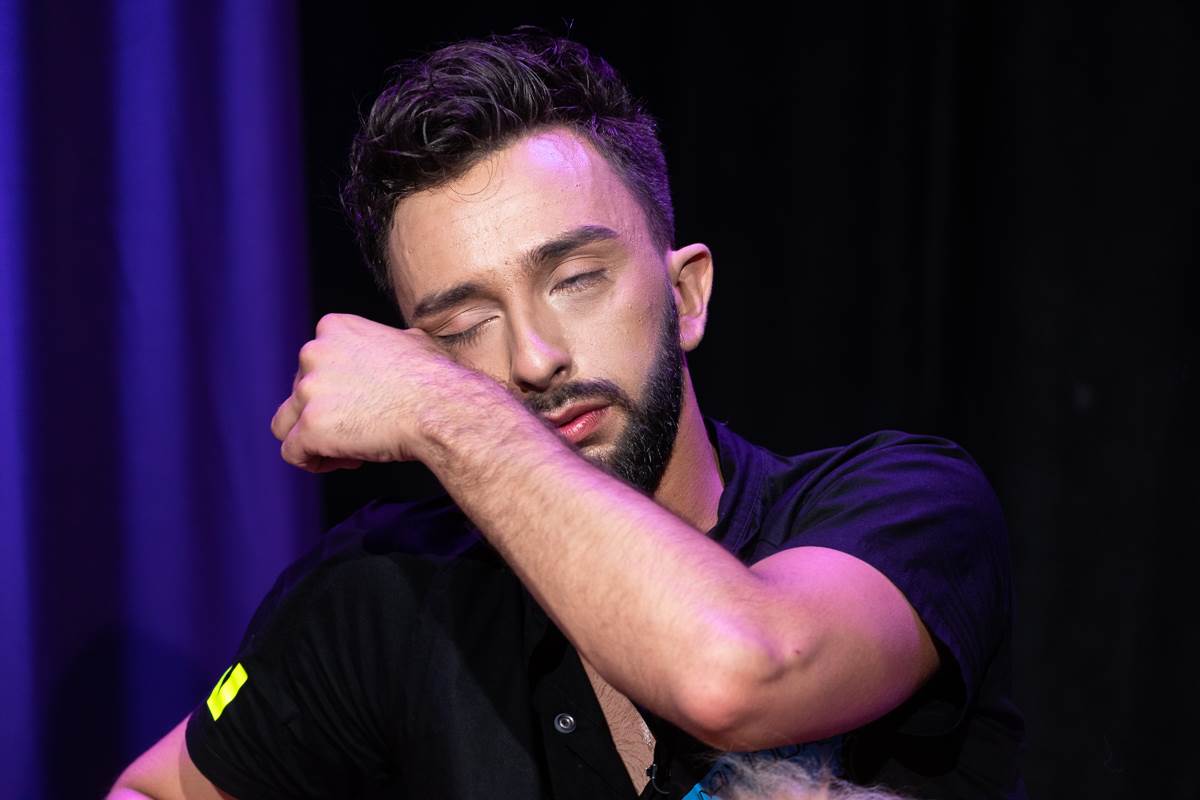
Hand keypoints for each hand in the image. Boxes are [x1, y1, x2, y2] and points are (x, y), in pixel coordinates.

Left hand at [270, 313, 473, 472]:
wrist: (441, 408)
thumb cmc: (435, 379)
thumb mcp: (411, 342)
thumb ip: (387, 343)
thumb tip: (401, 345)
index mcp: (334, 329)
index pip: (313, 363)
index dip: (335, 389)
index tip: (361, 404)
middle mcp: (313, 353)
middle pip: (299, 393)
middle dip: (326, 415)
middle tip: (360, 430)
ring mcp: (309, 390)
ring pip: (286, 423)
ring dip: (311, 438)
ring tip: (346, 449)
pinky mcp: (310, 426)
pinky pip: (292, 453)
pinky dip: (312, 462)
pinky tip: (347, 460)